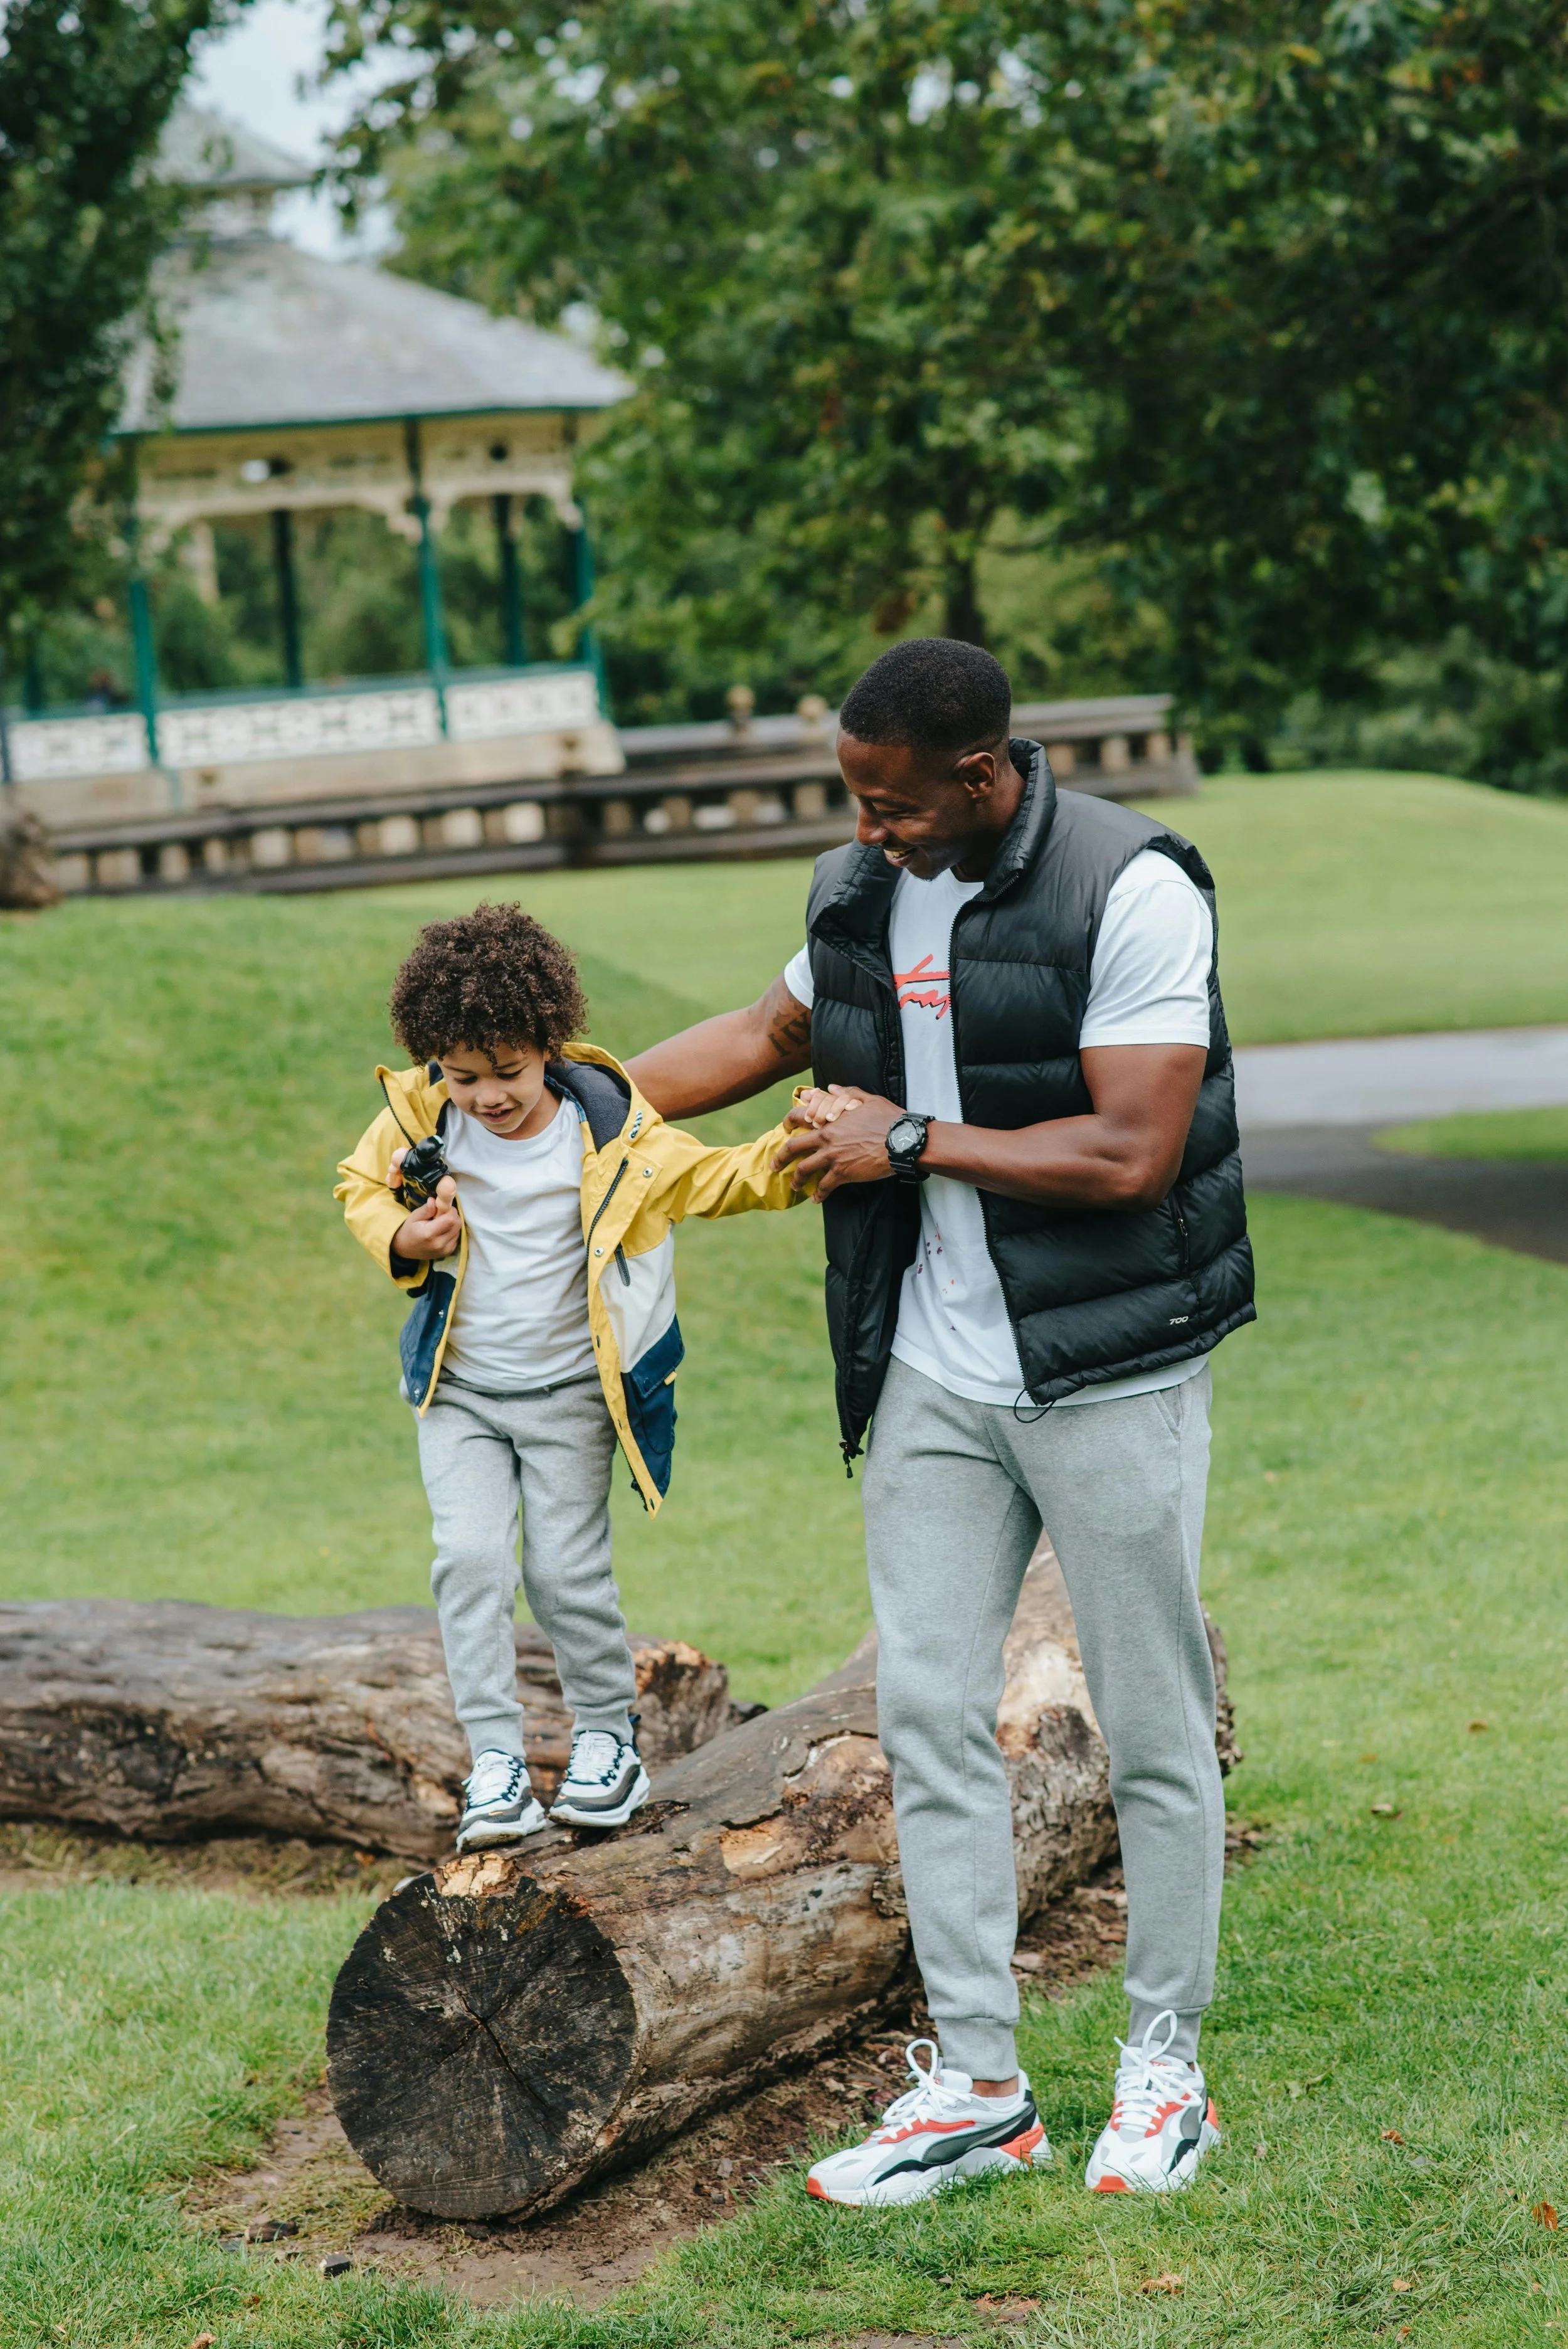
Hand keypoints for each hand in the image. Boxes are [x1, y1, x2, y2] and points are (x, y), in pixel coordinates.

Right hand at [391, 1172, 461, 1259]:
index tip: (442, 1208)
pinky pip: (456, 1237)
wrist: (405, 1248)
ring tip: (440, 1224)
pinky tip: (442, 1231)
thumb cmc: (409, 1230)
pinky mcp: (449, 1252)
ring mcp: (445, 1250)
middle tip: (441, 1214)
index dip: (449, 1210)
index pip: (451, 1219)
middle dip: (452, 1215)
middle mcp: (439, 1244)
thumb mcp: (414, 1217)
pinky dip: (452, 1231)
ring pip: (458, 1230)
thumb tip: (435, 1200)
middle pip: (457, 1224)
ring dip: (452, 1223)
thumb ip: (426, 1209)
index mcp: (429, 1234)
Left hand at [773, 1092, 905, 1197]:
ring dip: (797, 1179)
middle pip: (793, 1148)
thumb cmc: (887, 1119)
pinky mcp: (843, 1173)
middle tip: (774, 1165)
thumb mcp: (867, 1100)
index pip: (799, 1117)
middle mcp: (826, 1139)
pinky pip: (825, 1187)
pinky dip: (819, 1194)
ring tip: (794, 1185)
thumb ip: (847, 1094)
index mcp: (830, 1120)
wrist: (901, 1141)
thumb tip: (832, 1088)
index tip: (784, 1128)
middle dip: (780, 1157)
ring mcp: (833, 1157)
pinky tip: (816, 1199)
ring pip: (804, 1170)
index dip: (788, 1122)